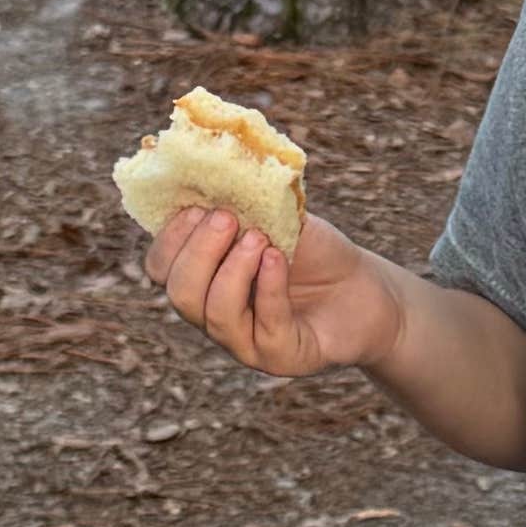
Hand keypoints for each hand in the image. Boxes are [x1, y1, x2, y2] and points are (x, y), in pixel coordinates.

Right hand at [146, 197, 398, 382]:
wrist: (365, 286)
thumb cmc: (315, 252)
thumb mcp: (274, 216)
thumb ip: (241, 201)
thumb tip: (212, 169)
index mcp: (203, 281)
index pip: (160, 268)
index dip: (171, 239)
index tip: (198, 206)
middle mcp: (215, 317)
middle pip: (180, 294)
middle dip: (199, 252)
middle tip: (228, 218)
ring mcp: (247, 343)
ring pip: (215, 315)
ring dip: (233, 270)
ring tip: (260, 239)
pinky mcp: (283, 358)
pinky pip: (264, 327)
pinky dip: (268, 288)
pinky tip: (277, 259)